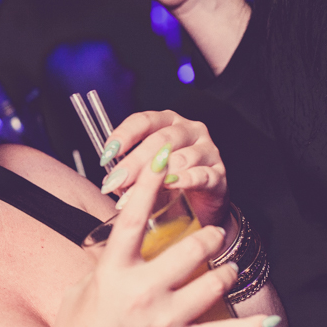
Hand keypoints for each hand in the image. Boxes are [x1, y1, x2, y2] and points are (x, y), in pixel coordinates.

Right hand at [42, 149, 269, 326]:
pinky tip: (265, 322)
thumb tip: (115, 249)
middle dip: (207, 236)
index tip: (162, 162)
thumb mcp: (78, 295)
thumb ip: (101, 269)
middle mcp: (142, 294)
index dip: (147, 187)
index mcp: (112, 275)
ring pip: (213, 284)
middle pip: (189, 249)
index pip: (131, 221)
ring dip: (223, 272)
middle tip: (212, 233)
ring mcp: (165, 321)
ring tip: (224, 268)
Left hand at [98, 110, 226, 226]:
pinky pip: (201, 174)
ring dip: (156, 176)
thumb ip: (129, 171)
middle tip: (117, 180)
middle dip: (135, 161)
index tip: (108, 154)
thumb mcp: (145, 173)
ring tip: (136, 193)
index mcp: (168, 122)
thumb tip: (109, 180)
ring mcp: (208, 150)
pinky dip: (183, 180)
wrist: (200, 206)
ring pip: (181, 157)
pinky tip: (169, 186)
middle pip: (161, 139)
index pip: (144, 120)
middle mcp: (189, 131)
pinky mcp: (219, 174)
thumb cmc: (169, 183)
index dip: (124, 135)